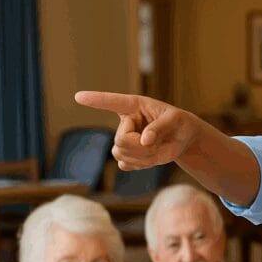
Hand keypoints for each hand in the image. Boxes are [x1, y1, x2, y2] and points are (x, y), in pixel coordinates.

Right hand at [74, 91, 200, 170]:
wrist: (182, 139)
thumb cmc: (179, 123)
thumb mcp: (176, 120)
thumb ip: (160, 127)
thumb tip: (144, 140)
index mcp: (134, 106)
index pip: (112, 102)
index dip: (96, 100)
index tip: (78, 96)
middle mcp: (125, 121)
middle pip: (121, 140)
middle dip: (142, 147)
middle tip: (158, 142)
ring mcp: (123, 139)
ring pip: (121, 153)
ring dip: (144, 156)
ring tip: (157, 148)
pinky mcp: (126, 154)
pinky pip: (125, 164)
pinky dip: (141, 165)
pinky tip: (151, 157)